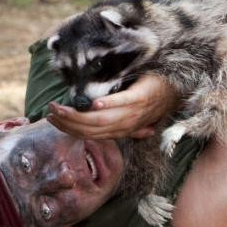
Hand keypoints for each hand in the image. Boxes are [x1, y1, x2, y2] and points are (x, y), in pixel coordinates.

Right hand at [46, 74, 177, 138]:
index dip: (70, 129)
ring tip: (60, 107)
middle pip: (91, 129)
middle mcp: (125, 126)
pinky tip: (93, 104)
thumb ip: (133, 126)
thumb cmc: (155, 100)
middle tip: (49, 112)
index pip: (90, 134)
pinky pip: (121, 104)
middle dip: (67, 122)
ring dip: (78, 115)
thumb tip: (128, 135)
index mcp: (122, 130)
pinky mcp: (140, 98)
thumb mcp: (141, 116)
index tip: (52, 120)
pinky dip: (107, 105)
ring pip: (100, 120)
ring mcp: (133, 113)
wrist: (177, 90)